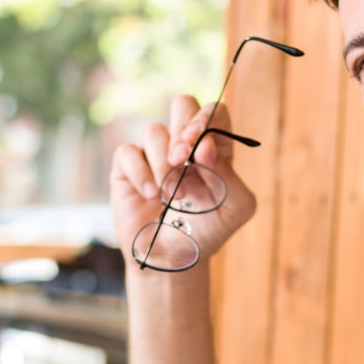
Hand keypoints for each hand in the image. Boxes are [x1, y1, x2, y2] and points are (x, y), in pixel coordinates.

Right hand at [109, 96, 257, 272]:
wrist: (172, 259)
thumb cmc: (206, 231)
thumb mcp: (236, 208)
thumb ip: (230, 175)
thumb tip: (204, 149)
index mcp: (214, 148)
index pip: (215, 113)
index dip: (208, 124)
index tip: (204, 155)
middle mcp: (183, 145)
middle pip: (183, 104)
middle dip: (184, 129)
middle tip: (184, 159)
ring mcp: (154, 154)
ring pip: (154, 131)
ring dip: (164, 165)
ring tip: (170, 195)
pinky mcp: (127, 167)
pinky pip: (128, 152)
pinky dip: (140, 173)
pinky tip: (149, 195)